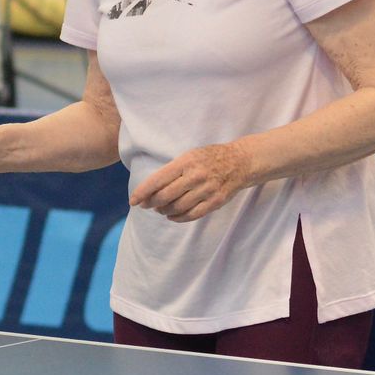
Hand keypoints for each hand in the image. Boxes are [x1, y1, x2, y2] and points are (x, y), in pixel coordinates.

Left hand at [129, 143, 255, 222]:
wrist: (240, 161)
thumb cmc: (210, 157)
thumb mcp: (190, 155)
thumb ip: (173, 170)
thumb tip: (152, 188)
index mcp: (186, 162)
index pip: (158, 180)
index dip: (143, 192)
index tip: (133, 201)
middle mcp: (195, 176)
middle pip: (165, 196)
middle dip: (151, 203)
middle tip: (147, 205)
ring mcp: (206, 190)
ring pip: (177, 207)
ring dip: (164, 211)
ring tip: (160, 209)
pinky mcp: (216, 201)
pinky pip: (192, 215)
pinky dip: (178, 218)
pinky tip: (172, 216)